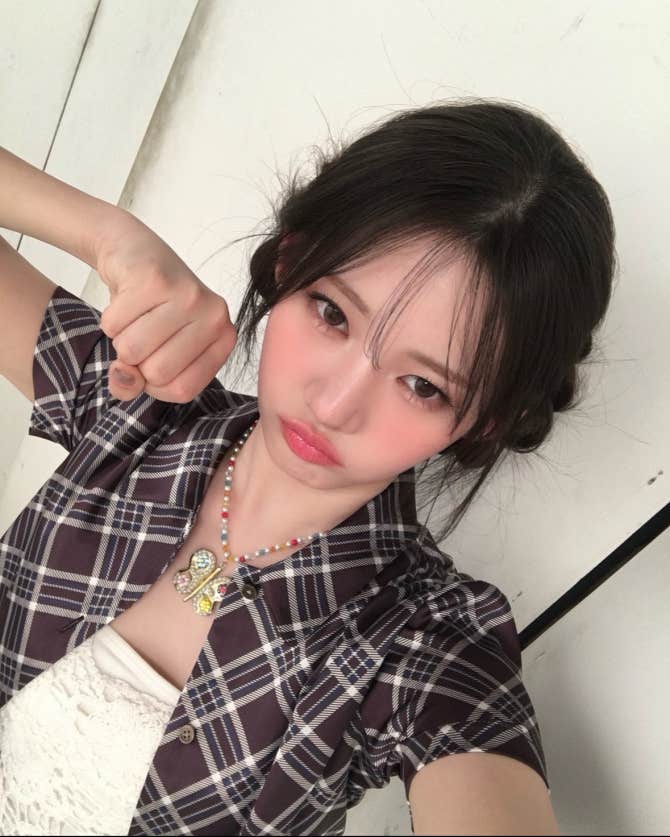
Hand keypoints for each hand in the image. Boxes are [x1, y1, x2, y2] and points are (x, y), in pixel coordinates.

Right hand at [94, 210, 236, 402]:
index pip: (182, 391)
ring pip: (131, 350)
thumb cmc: (151, 309)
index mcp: (223, 339)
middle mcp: (215, 316)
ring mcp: (187, 296)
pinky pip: (113, 325)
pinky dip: (110, 318)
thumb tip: (125, 380)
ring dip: (120, 338)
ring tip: (135, 316)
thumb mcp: (155, 353)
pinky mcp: (154, 279)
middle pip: (157, 372)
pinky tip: (125, 299)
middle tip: (144, 330)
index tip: (157, 357)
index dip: (156, 384)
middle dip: (136, 360)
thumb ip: (138, 382)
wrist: (133, 250)